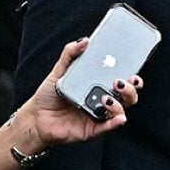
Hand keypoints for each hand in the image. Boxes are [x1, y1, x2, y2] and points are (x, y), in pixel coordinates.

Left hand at [20, 38, 142, 150]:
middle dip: (130, 89)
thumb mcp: (59, 71)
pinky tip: (120, 118)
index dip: (132, 78)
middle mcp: (103, 100)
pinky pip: (108, 127)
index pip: (122, 81)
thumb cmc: (49, 94)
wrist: (35, 116)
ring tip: (106, 97)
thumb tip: (84, 40)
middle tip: (120, 82)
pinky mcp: (92, 129)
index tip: (134, 71)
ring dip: (120, 104)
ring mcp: (99, 115)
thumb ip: (70, 54)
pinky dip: (116, 122)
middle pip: (127, 96)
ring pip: (121, 111)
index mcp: (99, 86)